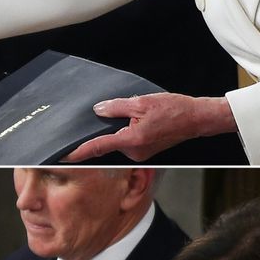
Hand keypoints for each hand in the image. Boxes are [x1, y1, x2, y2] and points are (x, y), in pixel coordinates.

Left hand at [64, 93, 235, 162]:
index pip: (97, 147)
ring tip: (140, 115)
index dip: (78, 152)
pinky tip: (142, 120)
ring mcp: (140, 154)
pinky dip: (128, 131)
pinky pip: (128, 141)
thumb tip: (98, 111)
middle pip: (108, 141)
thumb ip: (116, 107)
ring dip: (120, 128)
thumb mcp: (142, 102)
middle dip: (106, 128)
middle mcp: (134, 152)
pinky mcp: (145, 152)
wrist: (197, 119)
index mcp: (132, 140)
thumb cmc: (174, 110)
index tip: (62, 156)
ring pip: (118, 140)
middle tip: (119, 113)